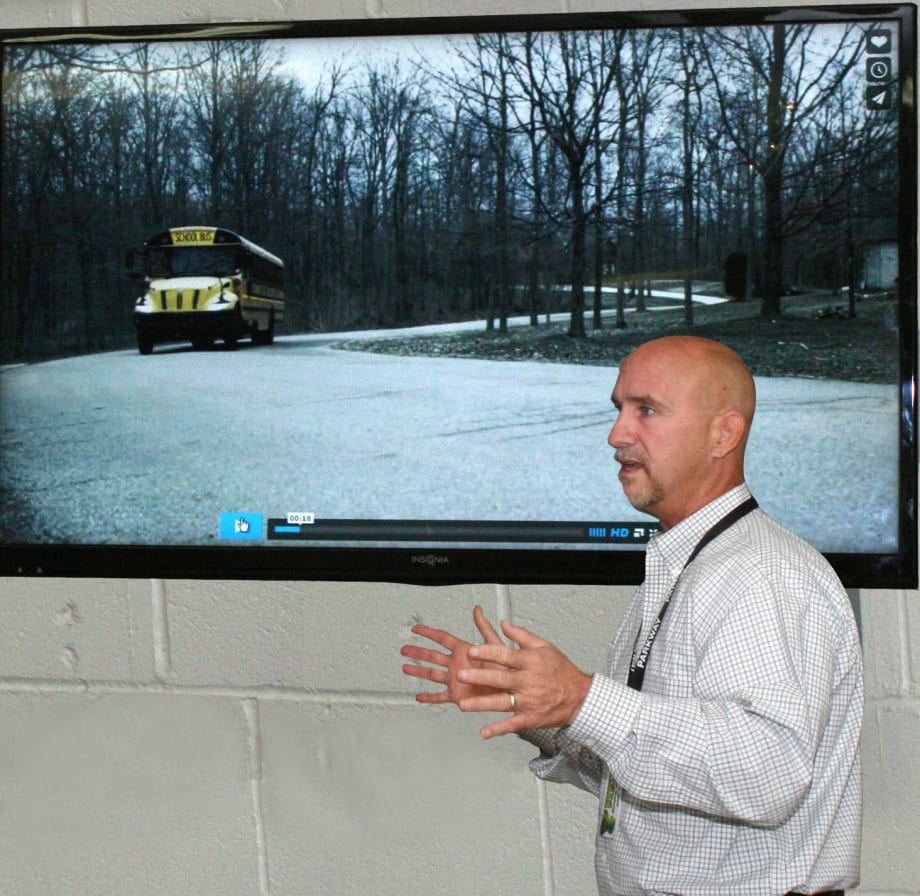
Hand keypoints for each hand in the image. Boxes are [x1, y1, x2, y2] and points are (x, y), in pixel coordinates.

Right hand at [401, 605, 507, 706]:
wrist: (511, 691)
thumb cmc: (506, 668)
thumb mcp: (494, 644)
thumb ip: (484, 627)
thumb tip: (478, 609)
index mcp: (463, 651)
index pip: (442, 639)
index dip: (428, 633)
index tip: (416, 629)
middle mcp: (456, 664)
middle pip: (432, 656)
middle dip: (417, 652)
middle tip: (404, 649)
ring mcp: (455, 680)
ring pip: (432, 674)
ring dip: (418, 671)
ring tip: (405, 668)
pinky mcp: (457, 695)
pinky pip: (439, 696)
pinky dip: (429, 698)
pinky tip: (419, 697)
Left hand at [458, 620, 592, 738]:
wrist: (579, 696)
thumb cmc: (561, 670)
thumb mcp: (545, 646)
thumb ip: (522, 635)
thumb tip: (503, 623)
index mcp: (530, 661)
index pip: (505, 655)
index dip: (488, 652)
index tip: (471, 650)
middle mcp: (528, 681)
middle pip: (500, 678)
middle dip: (480, 677)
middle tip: (461, 675)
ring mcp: (529, 701)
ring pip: (502, 702)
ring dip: (482, 704)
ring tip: (463, 704)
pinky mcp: (531, 718)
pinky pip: (513, 724)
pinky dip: (499, 729)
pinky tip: (484, 732)